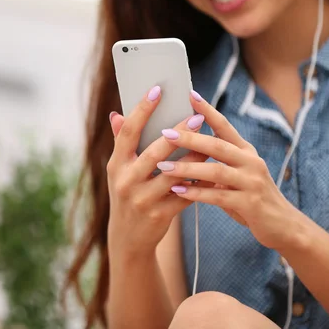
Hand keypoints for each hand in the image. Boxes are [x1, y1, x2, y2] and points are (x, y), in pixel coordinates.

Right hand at [106, 86, 208, 258]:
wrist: (128, 238)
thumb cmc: (127, 195)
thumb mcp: (118, 171)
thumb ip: (120, 143)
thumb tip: (116, 114)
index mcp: (116, 165)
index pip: (128, 132)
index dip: (142, 109)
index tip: (158, 89)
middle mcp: (126, 181)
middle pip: (155, 152)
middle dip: (178, 133)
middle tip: (197, 117)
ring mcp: (143, 199)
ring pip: (175, 173)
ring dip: (195, 157)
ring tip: (211, 141)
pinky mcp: (160, 215)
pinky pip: (186, 194)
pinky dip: (200, 182)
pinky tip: (213, 170)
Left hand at [156, 90, 310, 252]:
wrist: (283, 225)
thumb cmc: (253, 198)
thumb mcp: (239, 175)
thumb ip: (219, 163)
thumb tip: (190, 149)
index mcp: (246, 152)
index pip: (225, 126)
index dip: (208, 110)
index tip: (190, 94)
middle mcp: (251, 162)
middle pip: (217, 145)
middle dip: (190, 138)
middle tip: (165, 133)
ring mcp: (252, 182)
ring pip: (216, 170)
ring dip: (187, 168)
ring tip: (164, 166)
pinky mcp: (250, 204)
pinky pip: (218, 196)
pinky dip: (197, 193)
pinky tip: (178, 191)